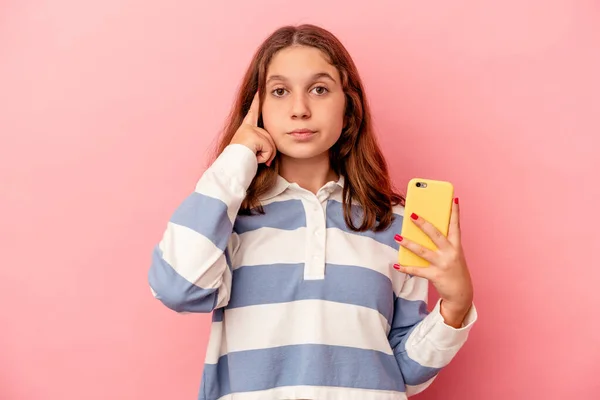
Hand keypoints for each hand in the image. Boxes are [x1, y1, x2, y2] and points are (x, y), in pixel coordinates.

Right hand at [230, 92, 276, 165]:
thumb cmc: (239, 166)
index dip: (257, 101)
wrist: (231, 169)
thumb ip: (260, 147)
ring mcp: (250, 130)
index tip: (260, 89)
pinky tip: (253, 158)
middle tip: (253, 158)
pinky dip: (263, 158)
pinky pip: (269, 149)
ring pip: (271, 145)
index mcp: (244, 130)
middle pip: (270, 138)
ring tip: (252, 158)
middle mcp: (246, 127)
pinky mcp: (253, 135)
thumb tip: (270, 159)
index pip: (252, 113)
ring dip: (265, 156)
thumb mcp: (251, 153)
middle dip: (267, 152)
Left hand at [394, 198, 473, 327]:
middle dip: (423, 224)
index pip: (455, 225)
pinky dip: (406, 268)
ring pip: (423, 251)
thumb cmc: (454, 269)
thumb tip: (424, 230)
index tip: (453, 199)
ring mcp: (443, 264)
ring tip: (397, 237)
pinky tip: (396, 265)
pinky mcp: (436, 276)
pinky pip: (418, 270)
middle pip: (436, 234)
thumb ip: (441, 243)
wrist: (462, 294)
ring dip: (409, 243)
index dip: (455, 212)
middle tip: (412, 214)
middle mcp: (451, 253)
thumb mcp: (452, 254)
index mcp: (456, 245)